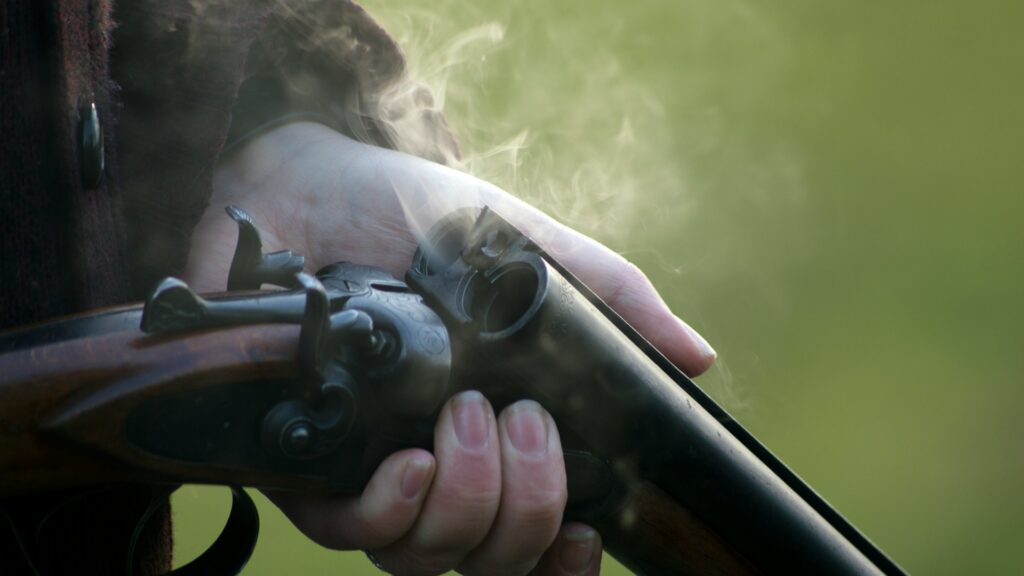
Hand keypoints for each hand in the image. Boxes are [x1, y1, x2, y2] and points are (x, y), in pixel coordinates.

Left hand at [185, 122, 715, 574]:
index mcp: (493, 434)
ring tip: (468, 415)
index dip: (562, 560)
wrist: (319, 184)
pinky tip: (411, 461)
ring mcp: (368, 471)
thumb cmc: (422, 220)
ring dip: (468, 501)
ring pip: (426, 558)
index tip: (586, 534)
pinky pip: (348, 532)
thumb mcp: (529, 253)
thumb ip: (609, 303)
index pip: (531, 539)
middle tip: (523, 420)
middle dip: (526, 508)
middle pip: (488, 560)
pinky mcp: (303, 462)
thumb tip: (697, 357)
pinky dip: (392, 510)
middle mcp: (434, 468)